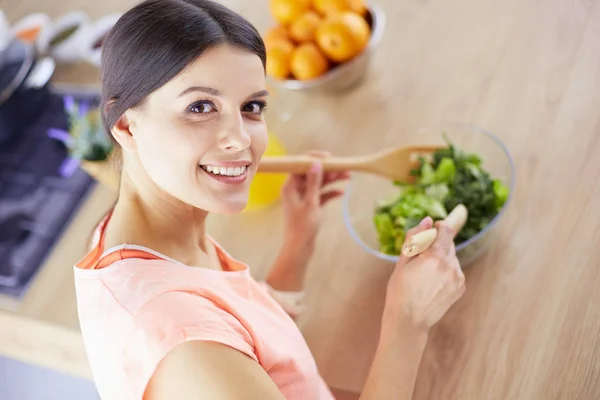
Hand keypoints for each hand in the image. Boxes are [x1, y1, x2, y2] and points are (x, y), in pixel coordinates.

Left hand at [281, 150, 349, 255]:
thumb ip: (314, 182)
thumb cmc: (303, 226)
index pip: (301, 165)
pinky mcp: (310, 206)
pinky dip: (330, 193)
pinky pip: (321, 195)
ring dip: (332, 181)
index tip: (330, 157)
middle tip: (344, 168)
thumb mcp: (311, 202)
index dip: (315, 159)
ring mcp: (303, 198)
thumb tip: (316, 163)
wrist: (299, 247)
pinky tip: (341, 192)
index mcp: (291, 186)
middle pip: (312, 174)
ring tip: (347, 177)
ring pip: (319, 184)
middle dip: (328, 171)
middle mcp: (295, 190)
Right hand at [384, 217, 465, 331]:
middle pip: (448, 244)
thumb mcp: (402, 262)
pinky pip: (454, 271)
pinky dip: (445, 272)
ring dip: (440, 259)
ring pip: (451, 258)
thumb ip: (415, 238)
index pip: (445, 230)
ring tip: (424, 276)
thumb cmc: (400, 290)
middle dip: (436, 246)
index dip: (438, 227)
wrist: (409, 321)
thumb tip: (427, 221)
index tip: (430, 231)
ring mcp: (458, 278)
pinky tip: (432, 283)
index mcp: (435, 257)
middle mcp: (451, 266)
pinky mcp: (460, 288)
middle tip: (420, 260)